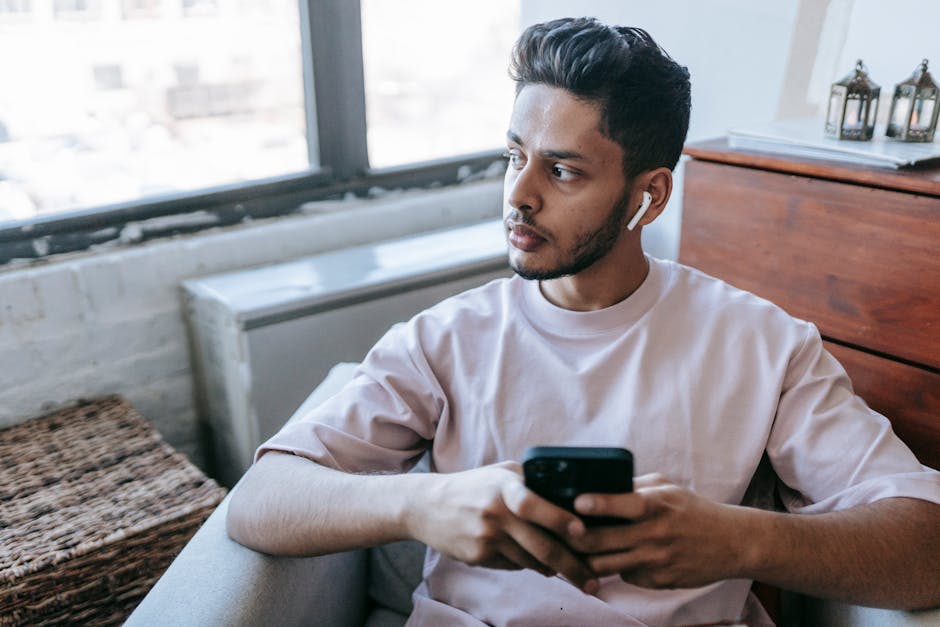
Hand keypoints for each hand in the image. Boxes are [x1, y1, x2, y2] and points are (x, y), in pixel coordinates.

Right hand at [406, 462, 598, 592]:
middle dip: (572, 566)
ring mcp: (486, 538)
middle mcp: (495, 513)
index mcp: (503, 486)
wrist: (427, 506)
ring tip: (575, 573)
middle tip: (593, 581)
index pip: (533, 503)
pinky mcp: (478, 557)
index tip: (582, 531)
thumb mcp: (500, 473)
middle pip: (541, 545)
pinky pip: (514, 566)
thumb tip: (571, 498)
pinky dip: (530, 565)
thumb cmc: (474, 486)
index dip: (559, 519)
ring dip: (554, 569)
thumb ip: (531, 481)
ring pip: (531, 561)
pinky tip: (539, 563)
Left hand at [569, 474, 749, 588]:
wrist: (731, 543)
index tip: (576, 503)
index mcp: (656, 506)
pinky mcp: (658, 582)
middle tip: (559, 531)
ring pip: (605, 565)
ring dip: (585, 558)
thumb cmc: (693, 510)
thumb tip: (597, 487)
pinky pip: (625, 576)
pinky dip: (615, 568)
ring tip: (572, 549)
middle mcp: (654, 535)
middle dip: (574, 537)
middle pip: (602, 541)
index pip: (623, 504)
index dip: (597, 504)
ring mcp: (655, 561)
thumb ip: (633, 486)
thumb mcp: (667, 488)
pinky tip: (608, 560)